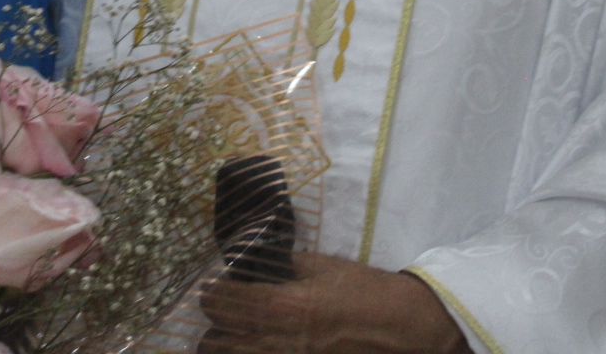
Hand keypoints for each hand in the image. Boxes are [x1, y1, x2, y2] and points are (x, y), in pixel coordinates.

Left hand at [199, 253, 472, 353]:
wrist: (395, 324)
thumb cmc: (361, 289)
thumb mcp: (322, 265)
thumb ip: (284, 263)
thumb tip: (252, 260)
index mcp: (283, 305)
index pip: (228, 301)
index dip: (211, 292)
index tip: (209, 284)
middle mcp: (277, 337)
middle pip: (220, 333)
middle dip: (213, 315)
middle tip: (215, 301)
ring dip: (219, 341)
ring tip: (221, 328)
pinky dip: (243, 351)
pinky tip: (244, 342)